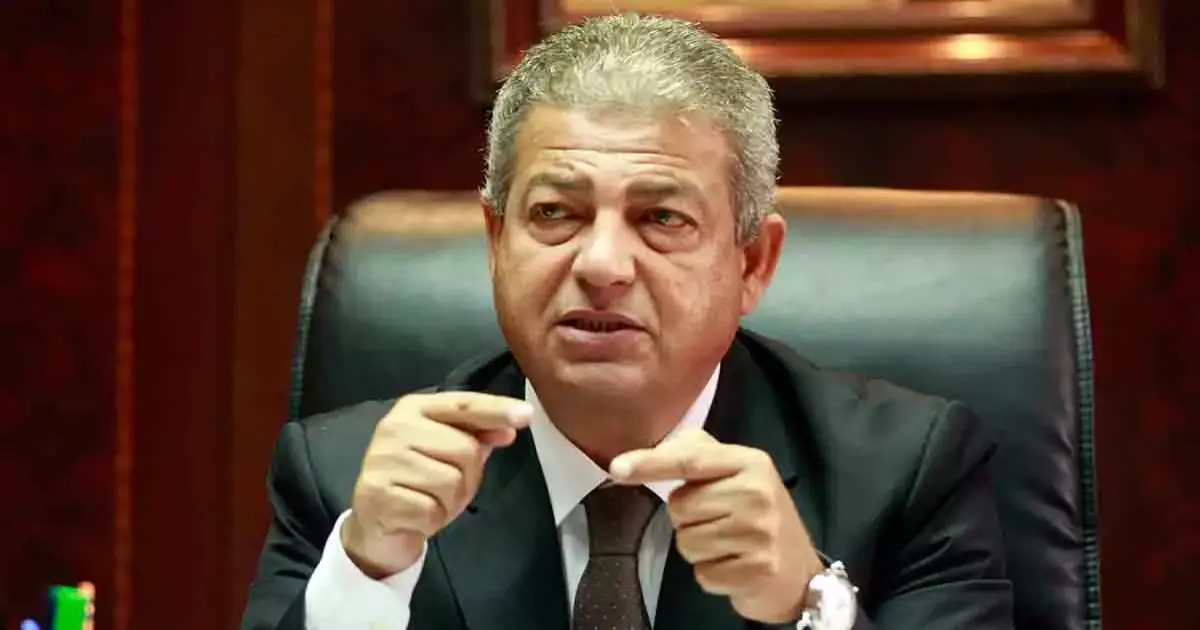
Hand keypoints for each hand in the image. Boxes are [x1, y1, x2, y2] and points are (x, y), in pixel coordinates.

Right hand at [342, 392, 532, 576]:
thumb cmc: (419, 483)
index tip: (526, 415)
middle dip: (468, 477)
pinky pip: (431, 508)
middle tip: (445, 488)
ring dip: (450, 501)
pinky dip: (432, 519)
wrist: (376, 524)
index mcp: (414, 408)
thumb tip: (509, 430)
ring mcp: (383, 459)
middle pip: (466, 449)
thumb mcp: (450, 456)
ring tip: (429, 501)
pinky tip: (415, 516)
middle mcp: (395, 427)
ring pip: (451, 481)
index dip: (496, 410)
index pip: (464, 405)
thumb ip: (477, 438)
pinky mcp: (377, 492)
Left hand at [609, 428, 823, 622]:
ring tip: (728, 545)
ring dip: (699, 550)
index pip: (690, 460)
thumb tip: (658, 447)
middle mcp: (757, 492)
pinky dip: (711, 575)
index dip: (650, 463)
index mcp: (749, 462)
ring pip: (687, 542)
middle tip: (720, 522)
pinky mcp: (757, 569)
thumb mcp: (736, 473)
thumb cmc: (758, 515)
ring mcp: (760, 533)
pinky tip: (734, 566)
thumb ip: (697, 453)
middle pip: (679, 507)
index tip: (617, 468)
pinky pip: (703, 573)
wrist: (798, 570)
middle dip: (689, 519)